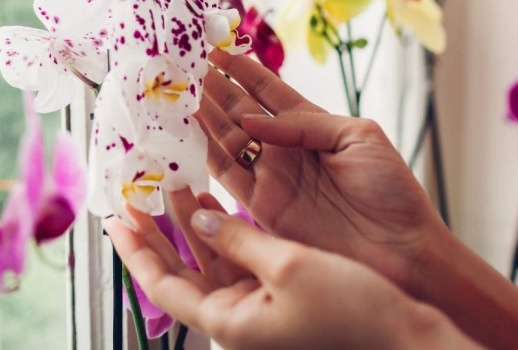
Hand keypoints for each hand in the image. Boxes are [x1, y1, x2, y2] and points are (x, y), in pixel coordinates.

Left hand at [105, 190, 473, 349]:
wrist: (404, 333)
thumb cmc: (351, 308)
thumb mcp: (287, 266)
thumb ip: (237, 238)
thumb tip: (198, 217)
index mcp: (229, 321)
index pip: (162, 284)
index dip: (135, 251)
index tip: (113, 220)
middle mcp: (235, 316)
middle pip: (178, 270)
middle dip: (155, 232)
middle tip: (132, 197)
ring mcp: (254, 304)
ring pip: (205, 257)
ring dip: (187, 222)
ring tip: (170, 183)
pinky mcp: (274, 292)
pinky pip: (233, 256)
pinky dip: (220, 227)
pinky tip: (212, 200)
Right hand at [197, 49, 446, 293]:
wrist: (399, 251)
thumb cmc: (391, 190)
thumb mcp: (358, 137)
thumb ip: (304, 123)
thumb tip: (251, 120)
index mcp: (311, 124)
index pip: (266, 89)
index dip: (240, 68)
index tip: (214, 46)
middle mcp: (285, 147)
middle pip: (239, 110)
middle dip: (212, 87)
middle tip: (184, 66)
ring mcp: (271, 175)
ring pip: (225, 139)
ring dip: (202, 115)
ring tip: (177, 91)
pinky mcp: (261, 206)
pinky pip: (225, 175)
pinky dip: (202, 154)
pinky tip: (185, 131)